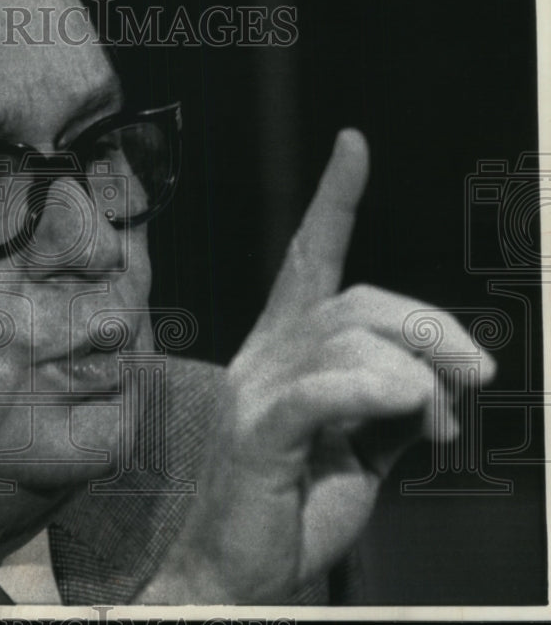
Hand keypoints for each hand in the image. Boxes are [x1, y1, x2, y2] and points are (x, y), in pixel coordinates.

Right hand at [139, 130, 495, 602]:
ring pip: (347, 339)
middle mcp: (266, 355)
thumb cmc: (299, 504)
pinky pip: (317, 391)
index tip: (353, 147)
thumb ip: (400, 399)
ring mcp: (256, 391)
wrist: (241, 573)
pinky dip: (370, 390)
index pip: (309, 259)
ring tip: (433, 427)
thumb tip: (443, 380)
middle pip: (357, 300)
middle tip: (479, 376)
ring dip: (417, 377)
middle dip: (433, 326)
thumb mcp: (370, 445)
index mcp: (288, 349)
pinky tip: (407, 408)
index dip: (334, 201)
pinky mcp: (255, 433)